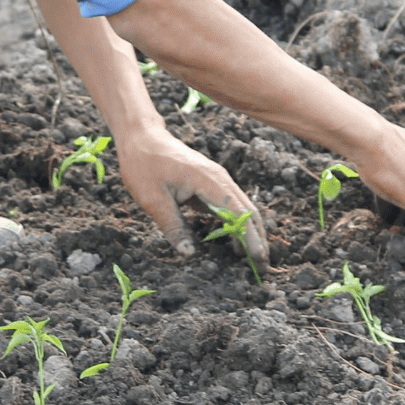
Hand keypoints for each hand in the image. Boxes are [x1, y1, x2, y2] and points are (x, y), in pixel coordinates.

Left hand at [114, 125, 267, 272]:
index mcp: (208, 181)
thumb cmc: (144, 165)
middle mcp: (219, 179)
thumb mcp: (153, 199)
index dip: (250, 237)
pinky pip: (229, 206)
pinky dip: (236, 225)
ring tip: (253, 258)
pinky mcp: (209, 184)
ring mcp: (216, 180)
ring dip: (249, 232)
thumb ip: (173, 227)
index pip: (238, 213)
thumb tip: (190, 254)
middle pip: (248, 211)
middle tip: (262, 266)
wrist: (141, 137)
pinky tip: (235, 243)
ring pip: (241, 209)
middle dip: (258, 238)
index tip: (258, 259)